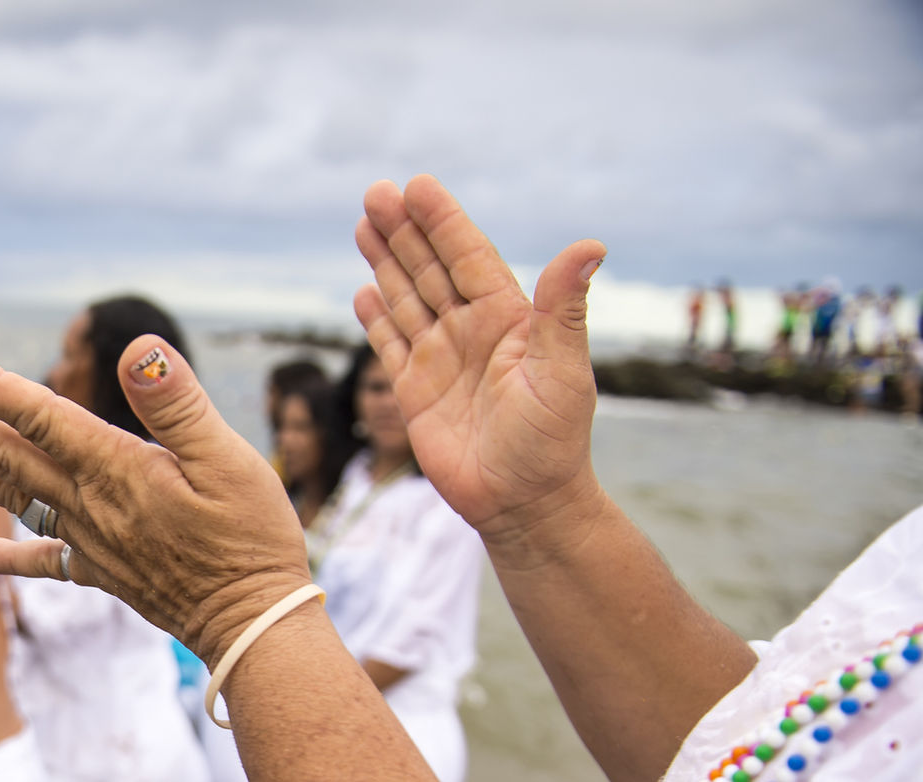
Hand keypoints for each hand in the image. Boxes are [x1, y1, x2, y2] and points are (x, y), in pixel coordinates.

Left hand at [0, 340, 311, 665]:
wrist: (255, 627)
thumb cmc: (252, 537)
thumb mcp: (229, 457)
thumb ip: (177, 404)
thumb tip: (136, 349)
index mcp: (117, 468)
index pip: (40, 416)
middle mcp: (91, 504)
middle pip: (10, 454)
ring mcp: (93, 542)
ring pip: (16, 499)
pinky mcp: (106, 573)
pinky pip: (47, 562)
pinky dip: (9, 557)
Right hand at [352, 175, 605, 541]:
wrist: (523, 505)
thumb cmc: (553, 442)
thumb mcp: (563, 371)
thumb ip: (566, 308)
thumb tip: (591, 245)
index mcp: (506, 319)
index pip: (468, 257)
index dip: (443, 221)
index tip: (418, 186)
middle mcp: (471, 332)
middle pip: (429, 269)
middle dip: (403, 231)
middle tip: (377, 192)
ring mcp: (440, 360)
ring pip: (406, 298)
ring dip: (385, 262)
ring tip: (364, 223)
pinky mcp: (414, 392)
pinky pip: (390, 344)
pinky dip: (376, 317)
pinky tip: (364, 290)